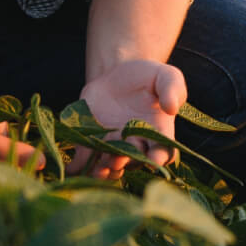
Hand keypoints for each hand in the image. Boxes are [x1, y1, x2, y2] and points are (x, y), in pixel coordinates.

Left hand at [71, 59, 186, 181]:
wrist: (118, 75)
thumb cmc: (148, 77)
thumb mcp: (166, 76)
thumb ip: (172, 89)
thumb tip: (172, 108)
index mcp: (158, 133)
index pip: (164, 152)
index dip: (159, 158)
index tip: (154, 158)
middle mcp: (137, 145)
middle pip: (133, 162)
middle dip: (125, 163)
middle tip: (116, 159)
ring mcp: (113, 147)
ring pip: (110, 167)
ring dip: (103, 170)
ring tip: (98, 168)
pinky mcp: (92, 143)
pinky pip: (86, 160)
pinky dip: (79, 166)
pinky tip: (73, 168)